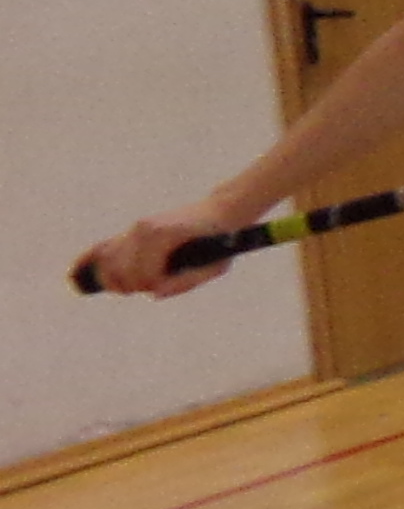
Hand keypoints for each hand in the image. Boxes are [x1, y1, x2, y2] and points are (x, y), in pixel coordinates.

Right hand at [82, 209, 242, 298]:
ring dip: (115, 279)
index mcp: (163, 236)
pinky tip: (76, 271)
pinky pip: (104, 246)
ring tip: (129, 287)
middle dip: (131, 285)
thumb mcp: (213, 268)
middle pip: (122, 269)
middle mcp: (144, 230)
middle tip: (146, 287)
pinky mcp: (133, 231)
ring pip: (109, 260)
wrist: (219, 213)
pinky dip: (91, 259)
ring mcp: (136, 229)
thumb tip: (153, 295)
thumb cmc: (220, 243)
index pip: (143, 272)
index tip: (160, 288)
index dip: (151, 286)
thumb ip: (185, 283)